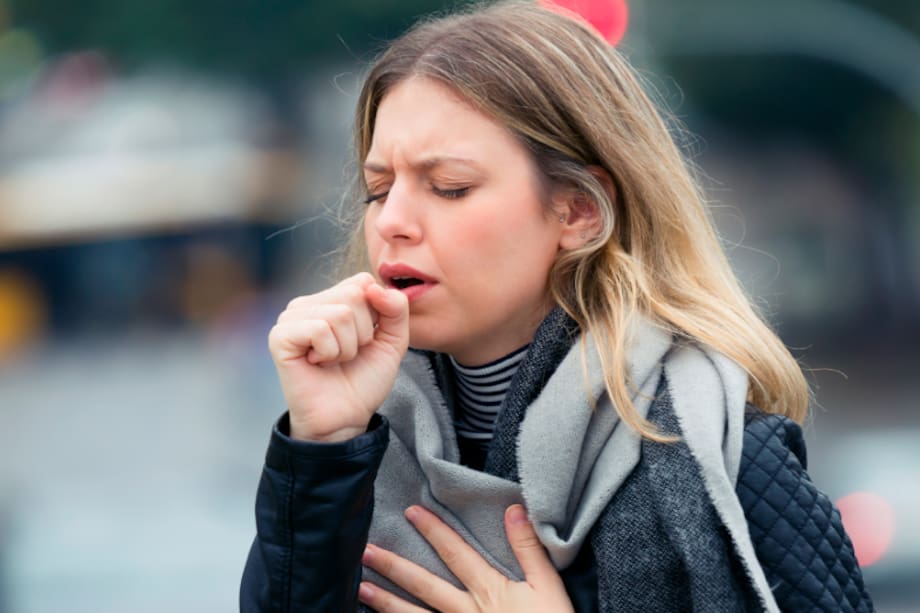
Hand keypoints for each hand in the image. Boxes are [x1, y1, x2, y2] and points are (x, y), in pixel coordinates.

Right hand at [268, 272, 408, 441]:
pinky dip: (329, 352)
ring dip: (346, 347)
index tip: (365, 341)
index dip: (376, 315)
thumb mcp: (392, 341)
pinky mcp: (280, 336)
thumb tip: (376, 287)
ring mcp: (291, 318)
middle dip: (363, 333)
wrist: (345, 417)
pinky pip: (319, 329)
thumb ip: (396, 309)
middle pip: (354, 295)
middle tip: (346, 354)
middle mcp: (309, 303)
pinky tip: (317, 363)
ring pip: (340, 313)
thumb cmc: (363, 379)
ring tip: (332, 361)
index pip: (363, 282)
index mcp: (331, 299)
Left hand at [359, 504, 573, 612]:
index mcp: (489, 591)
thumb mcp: (549, 587)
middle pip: (423, 585)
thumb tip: (513, 509)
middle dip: (393, 566)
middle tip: (365, 550)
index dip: (433, 530)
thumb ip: (529, 548)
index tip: (411, 512)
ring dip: (385, 603)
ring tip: (359, 589)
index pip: (455, 553)